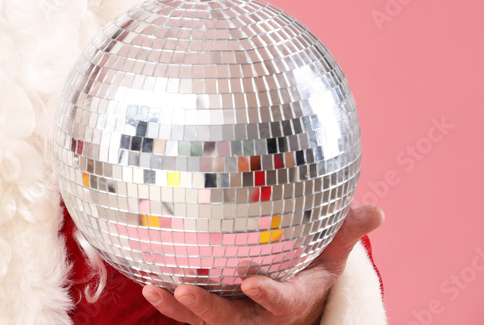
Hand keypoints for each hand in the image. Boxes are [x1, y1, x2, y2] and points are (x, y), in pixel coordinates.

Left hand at [142, 205, 383, 324]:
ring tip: (156, 288)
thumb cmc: (311, 266)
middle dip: (209, 308)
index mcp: (293, 301)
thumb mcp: (333, 252)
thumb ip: (348, 230)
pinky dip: (168, 302)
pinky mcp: (211, 314)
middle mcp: (260, 315)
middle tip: (185, 289)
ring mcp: (233, 318)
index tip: (250, 281)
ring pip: (204, 320)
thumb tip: (377, 211)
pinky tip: (146, 281)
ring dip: (179, 308)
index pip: (281, 303)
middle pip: (233, 320)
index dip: (267, 295)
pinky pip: (187, 313)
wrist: (294, 293)